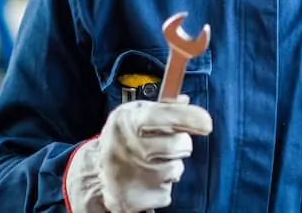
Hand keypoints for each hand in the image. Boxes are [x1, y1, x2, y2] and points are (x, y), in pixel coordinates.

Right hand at [64, 95, 212, 212]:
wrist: (96, 174)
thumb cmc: (124, 139)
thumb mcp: (136, 114)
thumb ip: (163, 107)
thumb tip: (185, 101)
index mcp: (126, 121)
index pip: (161, 116)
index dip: (187, 118)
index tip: (206, 123)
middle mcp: (126, 147)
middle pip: (177, 145)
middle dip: (181, 144)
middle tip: (167, 145)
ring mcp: (130, 175)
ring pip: (175, 170)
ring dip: (171, 166)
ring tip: (151, 164)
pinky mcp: (135, 200)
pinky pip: (167, 192)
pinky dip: (162, 187)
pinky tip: (147, 180)